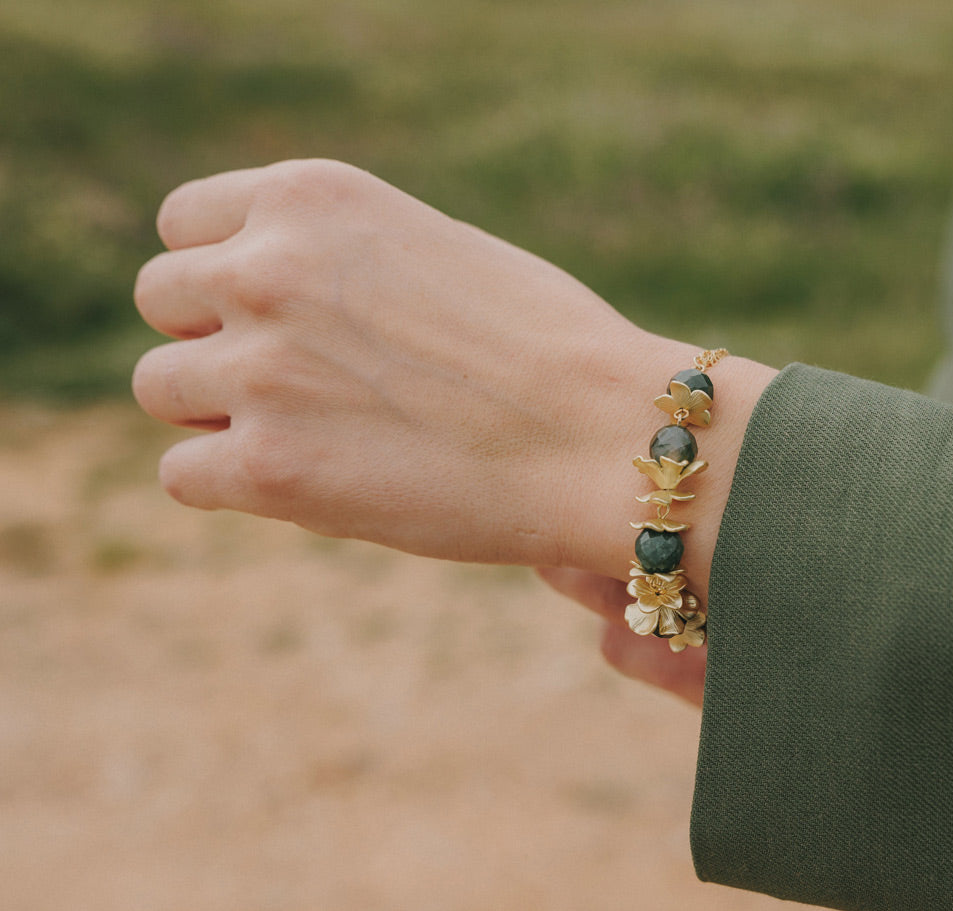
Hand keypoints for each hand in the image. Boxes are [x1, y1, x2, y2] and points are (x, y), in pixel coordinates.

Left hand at [133, 159, 772, 681]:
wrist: (605, 436)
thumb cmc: (548, 348)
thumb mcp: (432, 250)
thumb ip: (336, 259)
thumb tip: (261, 300)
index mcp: (311, 197)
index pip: (185, 225)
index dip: (225, 277)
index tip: (277, 317)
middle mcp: (266, 267)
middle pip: (163, 302)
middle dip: (217, 342)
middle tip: (301, 386)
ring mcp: (259, 367)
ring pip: (160, 387)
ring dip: (221, 414)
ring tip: (317, 436)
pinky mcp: (267, 466)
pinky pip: (182, 473)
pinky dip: (234, 484)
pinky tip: (312, 484)